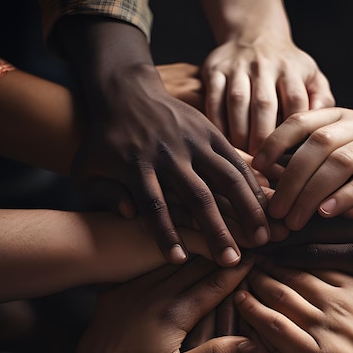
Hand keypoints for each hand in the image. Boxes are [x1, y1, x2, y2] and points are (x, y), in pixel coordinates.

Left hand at [56, 256, 253, 352]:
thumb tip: (250, 342)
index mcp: (173, 313)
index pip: (212, 285)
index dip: (235, 272)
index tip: (253, 259)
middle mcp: (153, 295)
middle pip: (194, 267)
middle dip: (218, 257)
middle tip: (238, 246)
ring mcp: (131, 291)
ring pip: (170, 264)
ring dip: (193, 254)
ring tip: (211, 245)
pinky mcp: (115, 293)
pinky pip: (145, 269)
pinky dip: (164, 262)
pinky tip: (173, 257)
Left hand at [57, 18, 268, 266]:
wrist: (125, 91)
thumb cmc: (105, 141)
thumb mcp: (86, 168)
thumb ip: (101, 195)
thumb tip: (128, 215)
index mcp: (137, 166)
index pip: (152, 205)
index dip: (166, 234)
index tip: (180, 260)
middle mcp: (169, 155)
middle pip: (196, 196)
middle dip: (216, 230)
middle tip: (232, 260)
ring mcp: (193, 141)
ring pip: (225, 178)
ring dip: (246, 208)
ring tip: (264, 237)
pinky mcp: (210, 132)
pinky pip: (236, 161)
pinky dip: (253, 184)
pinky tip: (266, 206)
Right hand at [202, 36, 333, 153]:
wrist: (254, 34)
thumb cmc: (288, 68)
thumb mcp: (311, 76)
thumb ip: (321, 100)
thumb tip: (321, 126)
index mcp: (291, 69)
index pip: (295, 101)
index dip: (292, 129)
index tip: (289, 154)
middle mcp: (265, 64)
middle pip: (264, 104)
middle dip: (262, 136)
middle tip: (261, 161)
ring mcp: (238, 66)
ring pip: (237, 101)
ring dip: (239, 132)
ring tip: (243, 154)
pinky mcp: (215, 69)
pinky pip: (214, 98)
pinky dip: (217, 122)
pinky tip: (223, 140)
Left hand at [252, 108, 352, 229]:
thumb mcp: (341, 140)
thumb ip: (310, 153)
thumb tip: (264, 177)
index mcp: (337, 116)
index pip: (300, 121)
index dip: (275, 143)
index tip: (256, 169)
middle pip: (317, 145)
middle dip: (290, 179)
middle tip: (274, 211)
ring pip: (341, 162)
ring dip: (313, 192)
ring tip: (293, 219)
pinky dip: (347, 195)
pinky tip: (327, 214)